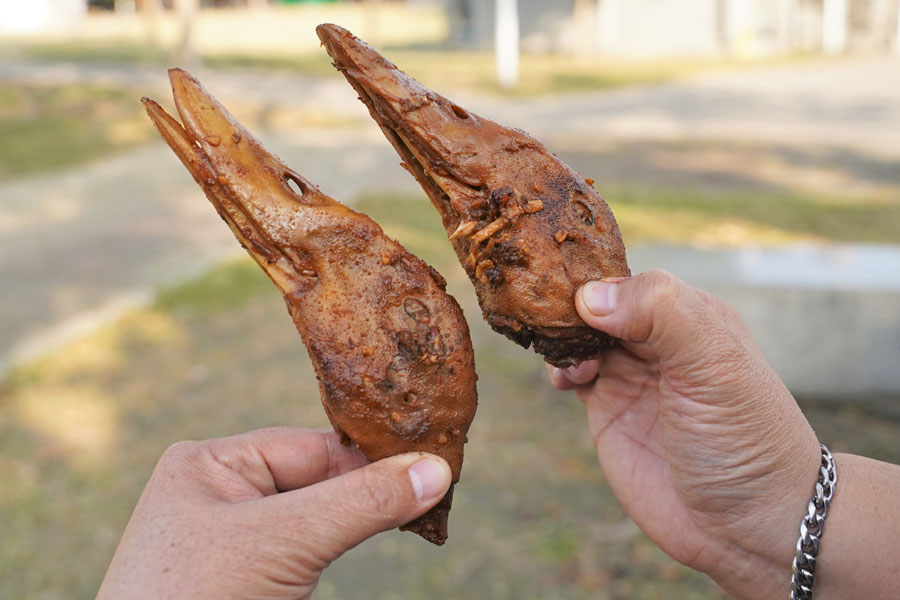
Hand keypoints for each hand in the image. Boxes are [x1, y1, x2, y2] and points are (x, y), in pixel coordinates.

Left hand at [97, 427, 450, 599]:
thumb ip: (361, 501)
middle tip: (436, 492)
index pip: (312, 447)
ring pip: (318, 519)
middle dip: (370, 491)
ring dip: (361, 521)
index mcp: (211, 463)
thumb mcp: (286, 541)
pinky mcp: (247, 578)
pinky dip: (341, 547)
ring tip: (417, 514)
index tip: (433, 463)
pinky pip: (307, 551)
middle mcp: (219, 494)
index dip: (371, 458)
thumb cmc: (198, 598)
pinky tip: (380, 536)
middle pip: (318, 481)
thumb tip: (436, 471)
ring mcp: (232, 540)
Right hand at [547, 271, 820, 598]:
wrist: (748, 527)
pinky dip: (557, 367)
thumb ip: (661, 313)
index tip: (565, 285)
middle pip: (598, 304)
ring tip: (566, 356)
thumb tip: (590, 297)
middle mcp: (658, 340)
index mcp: (690, 316)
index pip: (630, 279)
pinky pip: (570, 374)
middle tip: (545, 313)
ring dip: (561, 337)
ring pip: (579, 336)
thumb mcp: (714, 363)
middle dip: (568, 305)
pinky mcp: (608, 410)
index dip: (595, 278)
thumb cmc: (745, 439)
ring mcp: (631, 375)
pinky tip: (563, 378)